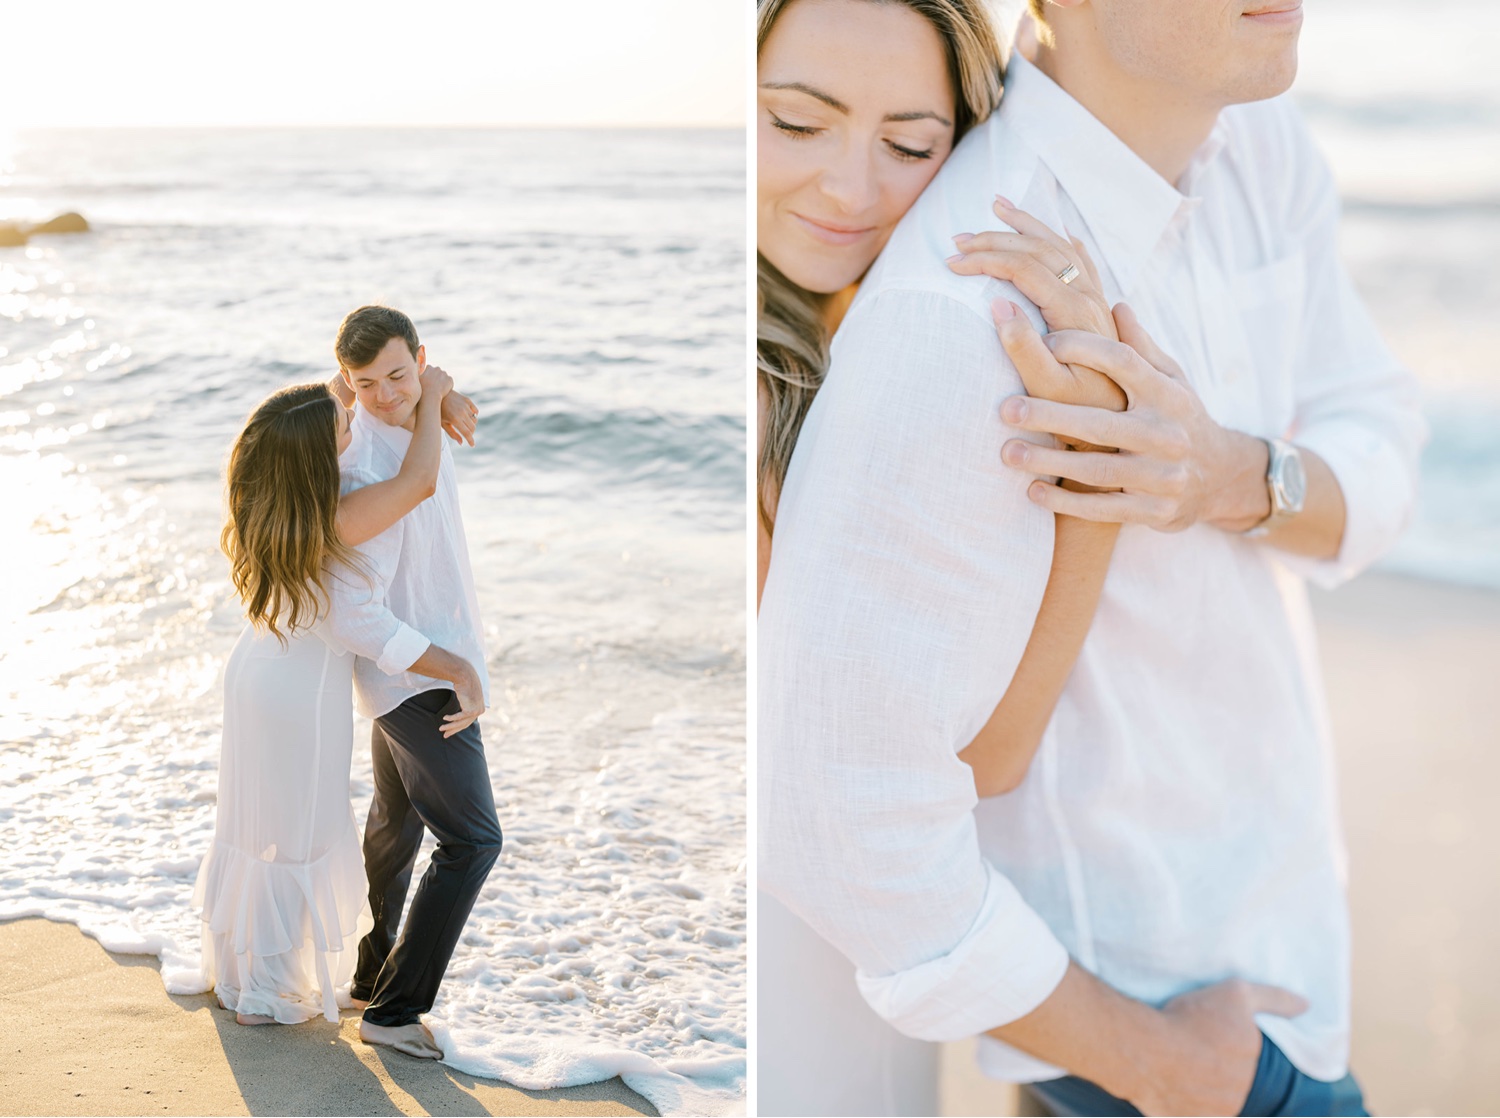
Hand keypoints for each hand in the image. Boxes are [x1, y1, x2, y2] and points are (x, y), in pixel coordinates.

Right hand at [419, 363, 453, 400]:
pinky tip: (445, 390)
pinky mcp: (450, 379)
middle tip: (435, 385)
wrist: (430, 395)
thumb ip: (416, 375)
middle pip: (438, 372)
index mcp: (429, 367)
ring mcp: (444, 373)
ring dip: (443, 381)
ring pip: (444, 377)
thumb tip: (413, 371)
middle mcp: (437, 368)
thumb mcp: (416, 380)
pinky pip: (449, 381)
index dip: (429, 376)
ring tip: (439, 389)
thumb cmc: (421, 388)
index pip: (430, 370)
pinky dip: (448, 385)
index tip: (429, 381)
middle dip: (437, 377)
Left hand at [440, 389, 478, 446]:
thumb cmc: (437, 410)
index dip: (471, 441)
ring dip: (471, 424)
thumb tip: (461, 443)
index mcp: (455, 420)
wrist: (436, 393)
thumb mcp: (442, 423)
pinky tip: (468, 417)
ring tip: (464, 424)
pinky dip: (474, 415)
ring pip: (474, 420)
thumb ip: (452, 434)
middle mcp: (462, 412)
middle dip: (471, 433)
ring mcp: (465, 406)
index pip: (467, 433)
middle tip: (466, 434)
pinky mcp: (467, 400)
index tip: (472, 445)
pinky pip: (476, 411)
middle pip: (472, 428)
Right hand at [442, 664, 485, 738]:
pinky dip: (451, 718)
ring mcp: (476, 711)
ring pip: (461, 723)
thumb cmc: (465, 683)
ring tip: (441, 728)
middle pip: (465, 724)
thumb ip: (465, 702)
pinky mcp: (471, 710)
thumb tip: (460, 705)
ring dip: (450, 726)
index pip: (468, 721)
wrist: (465, 676)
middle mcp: (480, 710)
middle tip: (445, 735)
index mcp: (480, 707)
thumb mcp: (467, 694)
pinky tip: (444, 718)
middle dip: (453, 730)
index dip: (458, 727)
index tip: (450, 731)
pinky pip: (458, 717)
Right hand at [949, 197, 1125, 419]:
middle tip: (957, 240)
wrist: (1120, 424)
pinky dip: (1061, 238)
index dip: (984, 260)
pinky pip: (1082, 260)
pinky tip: (1055, 230)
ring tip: (998, 206)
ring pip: (1059, 245)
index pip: (1023, 267)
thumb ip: (1021, 346)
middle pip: (1039, 248)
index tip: (951, 265)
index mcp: (1074, 311)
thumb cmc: (1077, 413)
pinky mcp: (1097, 309)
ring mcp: (1096, 299)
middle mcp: (1089, 297)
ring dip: (1026, 224)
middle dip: (995, 238)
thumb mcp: (1044, 388)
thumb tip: (997, 304)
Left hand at [1000, 304, 1267, 531]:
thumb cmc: (1180, 416)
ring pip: (1097, 470)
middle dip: (1051, 416)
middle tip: (1006, 409)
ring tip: (1007, 452)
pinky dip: (1066, 502)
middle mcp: (1167, 434)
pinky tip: (1032, 491)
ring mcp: (1162, 476)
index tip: (1044, 342)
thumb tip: (1114, 305)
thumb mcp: (1173, 379)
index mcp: (1168, 394)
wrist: (1222, 477)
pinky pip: (1103, 509)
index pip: (1124, 363)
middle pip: (1102, 423)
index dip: (1084, 350)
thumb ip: (1141, 348)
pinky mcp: (1155, 511)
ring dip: (1049, 462)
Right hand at [1127, 979, 1306, 1116]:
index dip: (1226, 1051)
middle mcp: (1234, 1098)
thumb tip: (1305, 1005)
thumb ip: (1274, 1000)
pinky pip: (1181, 1114)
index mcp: (1250, 1070)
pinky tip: (1162, 1087)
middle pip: (1227, 1086)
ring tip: (1172, 1067)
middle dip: (1212, 1073)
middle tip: (1189, 1052)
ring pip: (1206, 1103)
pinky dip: (1176, 1105)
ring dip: (1195, 1091)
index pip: (1246, 1065)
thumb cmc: (1191, 1020)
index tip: (1208, 1039)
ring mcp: (1206, 1115)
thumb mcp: (1237, 994)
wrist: (1145, 1049)